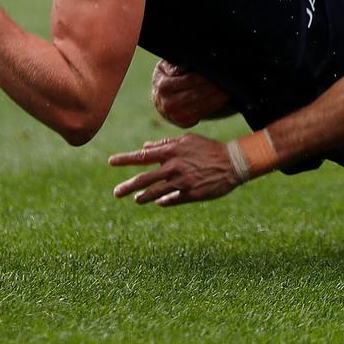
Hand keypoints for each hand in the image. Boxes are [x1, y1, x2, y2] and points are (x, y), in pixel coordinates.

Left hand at [109, 133, 240, 205]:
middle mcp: (174, 167)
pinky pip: (172, 200)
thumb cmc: (208, 148)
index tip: (111, 161)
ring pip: (156, 193)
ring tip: (136, 199)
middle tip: (116, 193)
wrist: (233, 162)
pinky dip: (163, 201)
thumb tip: (145, 147)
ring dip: (144, 197)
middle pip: (145, 179)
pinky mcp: (191, 194)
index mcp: (172, 152)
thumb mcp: (187, 141)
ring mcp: (182, 182)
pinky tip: (158, 202)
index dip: (125, 159)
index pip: (143, 156)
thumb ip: (164, 145)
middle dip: (128, 186)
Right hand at [151, 59, 230, 127]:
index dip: (205, 75)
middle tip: (227, 78)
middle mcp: (168, 103)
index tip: (218, 69)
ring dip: (218, 96)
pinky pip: (204, 112)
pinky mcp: (184, 123)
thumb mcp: (165, 67)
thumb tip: (181, 69)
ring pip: (203, 103)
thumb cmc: (167, 78)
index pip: (190, 79)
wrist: (162, 99)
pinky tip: (223, 98)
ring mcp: (176, 115)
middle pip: (198, 92)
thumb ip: (173, 65)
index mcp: (163, 86)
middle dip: (215, 86)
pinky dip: (215, 104)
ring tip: (228, 88)